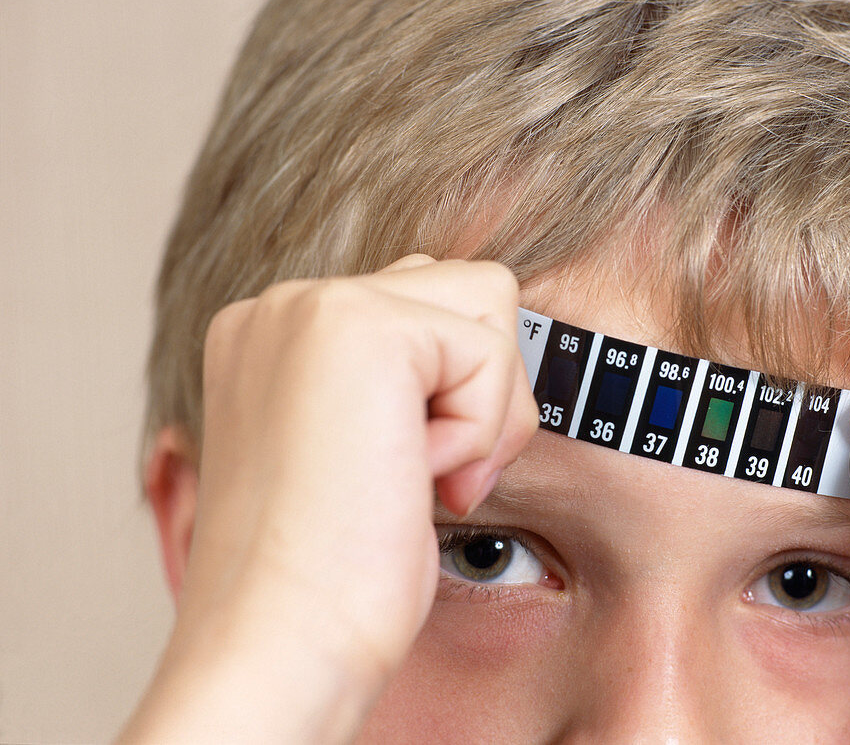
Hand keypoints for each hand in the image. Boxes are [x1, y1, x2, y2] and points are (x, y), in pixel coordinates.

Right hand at [121, 256, 538, 741]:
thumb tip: (475, 345)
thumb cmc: (325, 578)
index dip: (451, 393)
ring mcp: (313, 307)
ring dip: (485, 405)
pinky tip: (412, 479)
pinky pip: (489, 350)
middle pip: (464, 289)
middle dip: (481, 388)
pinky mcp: (360, 327)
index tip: (404, 474)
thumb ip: (399, 380)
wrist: (279, 644)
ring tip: (418, 474)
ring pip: (489, 302)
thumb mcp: (361, 449)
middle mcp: (285, 308)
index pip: (423, 300)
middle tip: (427, 475)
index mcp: (276, 335)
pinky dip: (478, 430)